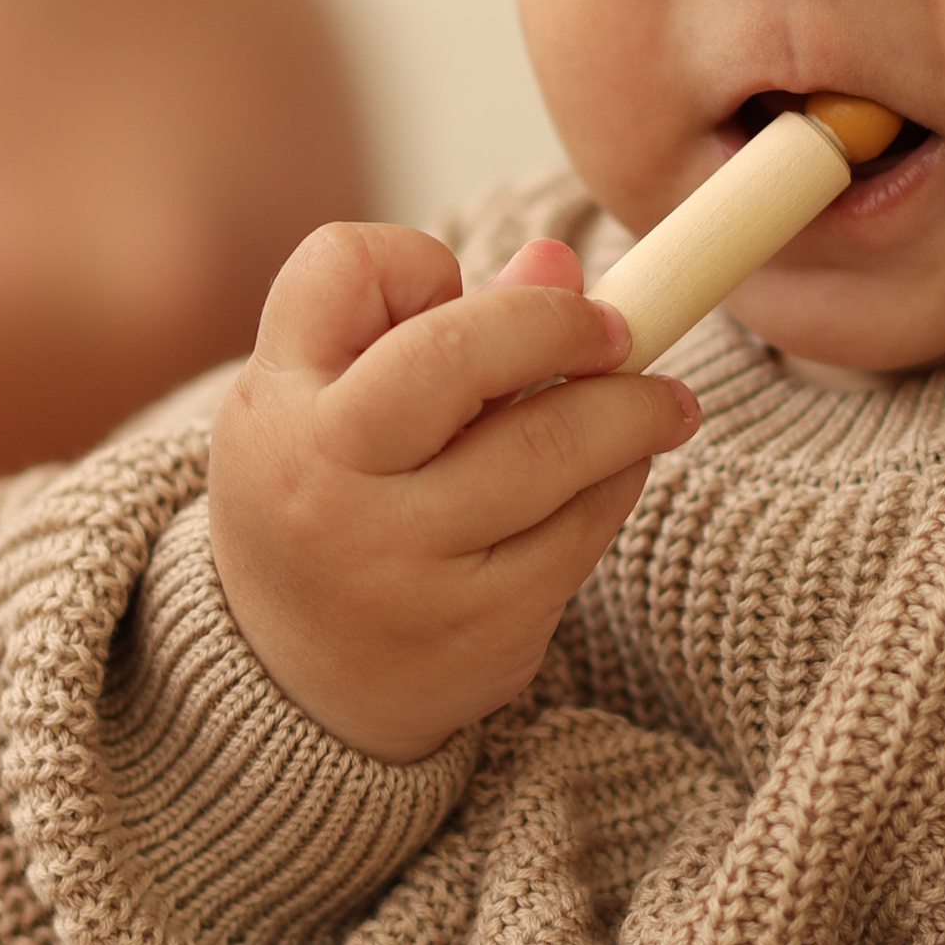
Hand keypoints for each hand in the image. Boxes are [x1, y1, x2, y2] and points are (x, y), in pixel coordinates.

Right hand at [207, 228, 695, 756]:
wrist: (296, 684)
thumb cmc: (324, 502)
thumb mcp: (331, 402)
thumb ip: (427, 320)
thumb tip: (557, 262)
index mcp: (280, 403)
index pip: (346, 267)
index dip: (415, 260)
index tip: (456, 288)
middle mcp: (330, 479)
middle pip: (463, 350)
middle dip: (561, 323)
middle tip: (615, 329)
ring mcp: (406, 559)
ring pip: (552, 445)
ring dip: (632, 407)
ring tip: (663, 402)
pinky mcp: (483, 623)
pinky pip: (583, 525)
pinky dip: (619, 481)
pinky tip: (622, 470)